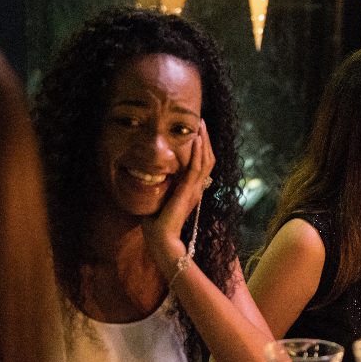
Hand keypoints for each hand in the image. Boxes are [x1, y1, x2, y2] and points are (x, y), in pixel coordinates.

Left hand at [143, 119, 215, 277]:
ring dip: (204, 141)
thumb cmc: (157, 223)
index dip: (202, 149)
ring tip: (201, 124)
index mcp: (192, 190)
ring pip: (206, 160)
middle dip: (205, 140)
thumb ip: (162, 188)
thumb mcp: (161, 200)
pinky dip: (198, 152)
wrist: (162, 238)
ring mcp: (195, 189)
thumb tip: (152, 176)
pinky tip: (196, 139)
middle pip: (208, 159)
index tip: (197, 133)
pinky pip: (197, 167)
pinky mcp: (189, 190)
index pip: (202, 165)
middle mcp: (197, 188)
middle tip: (202, 122)